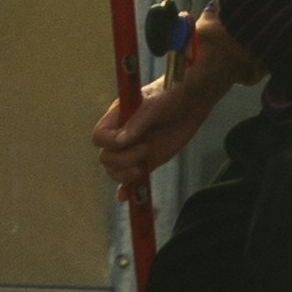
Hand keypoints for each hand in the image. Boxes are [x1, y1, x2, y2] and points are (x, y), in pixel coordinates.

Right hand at [92, 58, 220, 194]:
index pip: (99, 137)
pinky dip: (126, 190)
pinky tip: (125, 198)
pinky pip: (130, 180)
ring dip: (125, 176)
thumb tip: (121, 141)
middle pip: (105, 158)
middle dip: (122, 160)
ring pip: (115, 171)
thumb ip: (138, 122)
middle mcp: (121, 135)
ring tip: (143, 168)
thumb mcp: (155, 104)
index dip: (109, 143)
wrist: (192, 100)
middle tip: (145, 151)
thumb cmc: (171, 94)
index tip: (128, 141)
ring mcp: (133, 150)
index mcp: (117, 117)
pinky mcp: (147, 161)